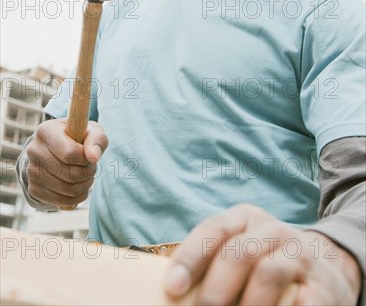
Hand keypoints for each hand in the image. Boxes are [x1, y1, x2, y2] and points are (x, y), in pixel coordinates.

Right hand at [26, 119, 107, 206]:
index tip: (91, 157)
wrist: (59, 150)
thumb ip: (96, 140)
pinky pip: (61, 200)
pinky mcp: (34, 188)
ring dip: (85, 185)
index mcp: (46, 131)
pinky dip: (77, 197)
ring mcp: (31, 171)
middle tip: (91, 168)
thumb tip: (93, 157)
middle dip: (88, 173)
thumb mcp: (91, 132)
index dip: (87, 159)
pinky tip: (79, 186)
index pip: (70, 153)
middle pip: (70, 173)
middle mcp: (34, 150)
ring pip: (67, 189)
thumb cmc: (79, 138)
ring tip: (86, 176)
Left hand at [165, 204, 360, 304]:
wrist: (327, 268)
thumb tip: (176, 292)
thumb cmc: (266, 262)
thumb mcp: (241, 250)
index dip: (191, 258)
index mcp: (246, 218)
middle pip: (239, 254)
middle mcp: (273, 230)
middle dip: (214, 290)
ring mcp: (300, 256)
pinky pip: (301, 302)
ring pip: (268, 274)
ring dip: (247, 305)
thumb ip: (212, 265)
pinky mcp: (323, 286)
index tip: (173, 287)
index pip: (214, 231)